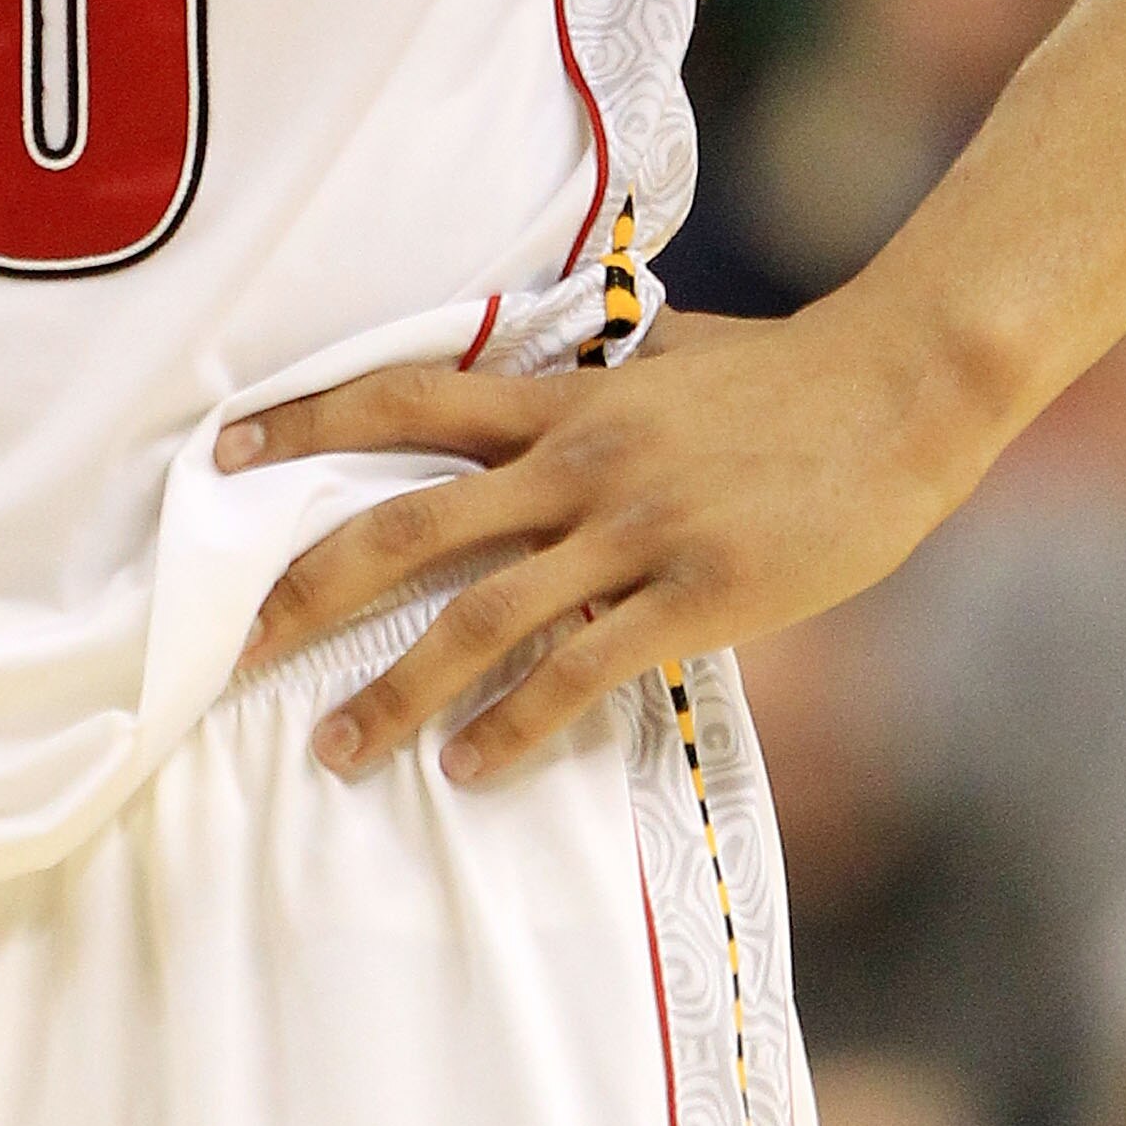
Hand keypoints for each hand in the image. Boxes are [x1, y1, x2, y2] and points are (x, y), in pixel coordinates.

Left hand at [223, 290, 992, 782]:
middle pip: (405, 525)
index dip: (304, 424)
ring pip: (479, 618)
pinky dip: (515, 727)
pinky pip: (582, 673)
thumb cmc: (790, 375)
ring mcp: (634, 531)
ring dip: (394, 692)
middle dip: (305, 590)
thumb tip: (549, 360)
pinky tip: (469, 770)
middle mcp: (578, 461)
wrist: (906, 387)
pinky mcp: (695, 595)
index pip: (402, 401)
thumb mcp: (670, 355)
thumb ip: (595, 372)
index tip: (219, 457)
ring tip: (333, 751)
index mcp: (564, 398)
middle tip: (229, 650)